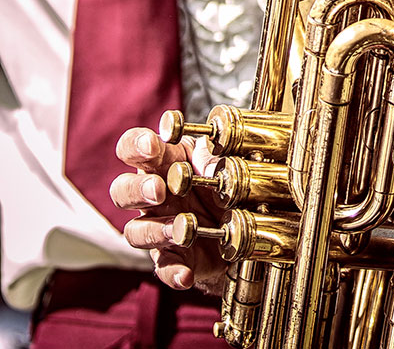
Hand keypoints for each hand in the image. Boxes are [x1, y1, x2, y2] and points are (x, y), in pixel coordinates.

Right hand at [110, 127, 226, 293]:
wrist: (245, 222)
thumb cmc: (223, 180)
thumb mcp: (223, 159)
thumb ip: (214, 157)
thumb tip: (209, 161)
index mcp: (164, 161)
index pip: (134, 148)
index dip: (135, 146)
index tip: (151, 146)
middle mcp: (153, 195)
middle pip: (122, 191)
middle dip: (137, 190)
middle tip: (158, 190)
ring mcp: (159, 228)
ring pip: (136, 232)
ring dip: (157, 231)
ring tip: (183, 229)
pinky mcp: (173, 258)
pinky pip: (164, 268)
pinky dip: (173, 272)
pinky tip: (186, 275)